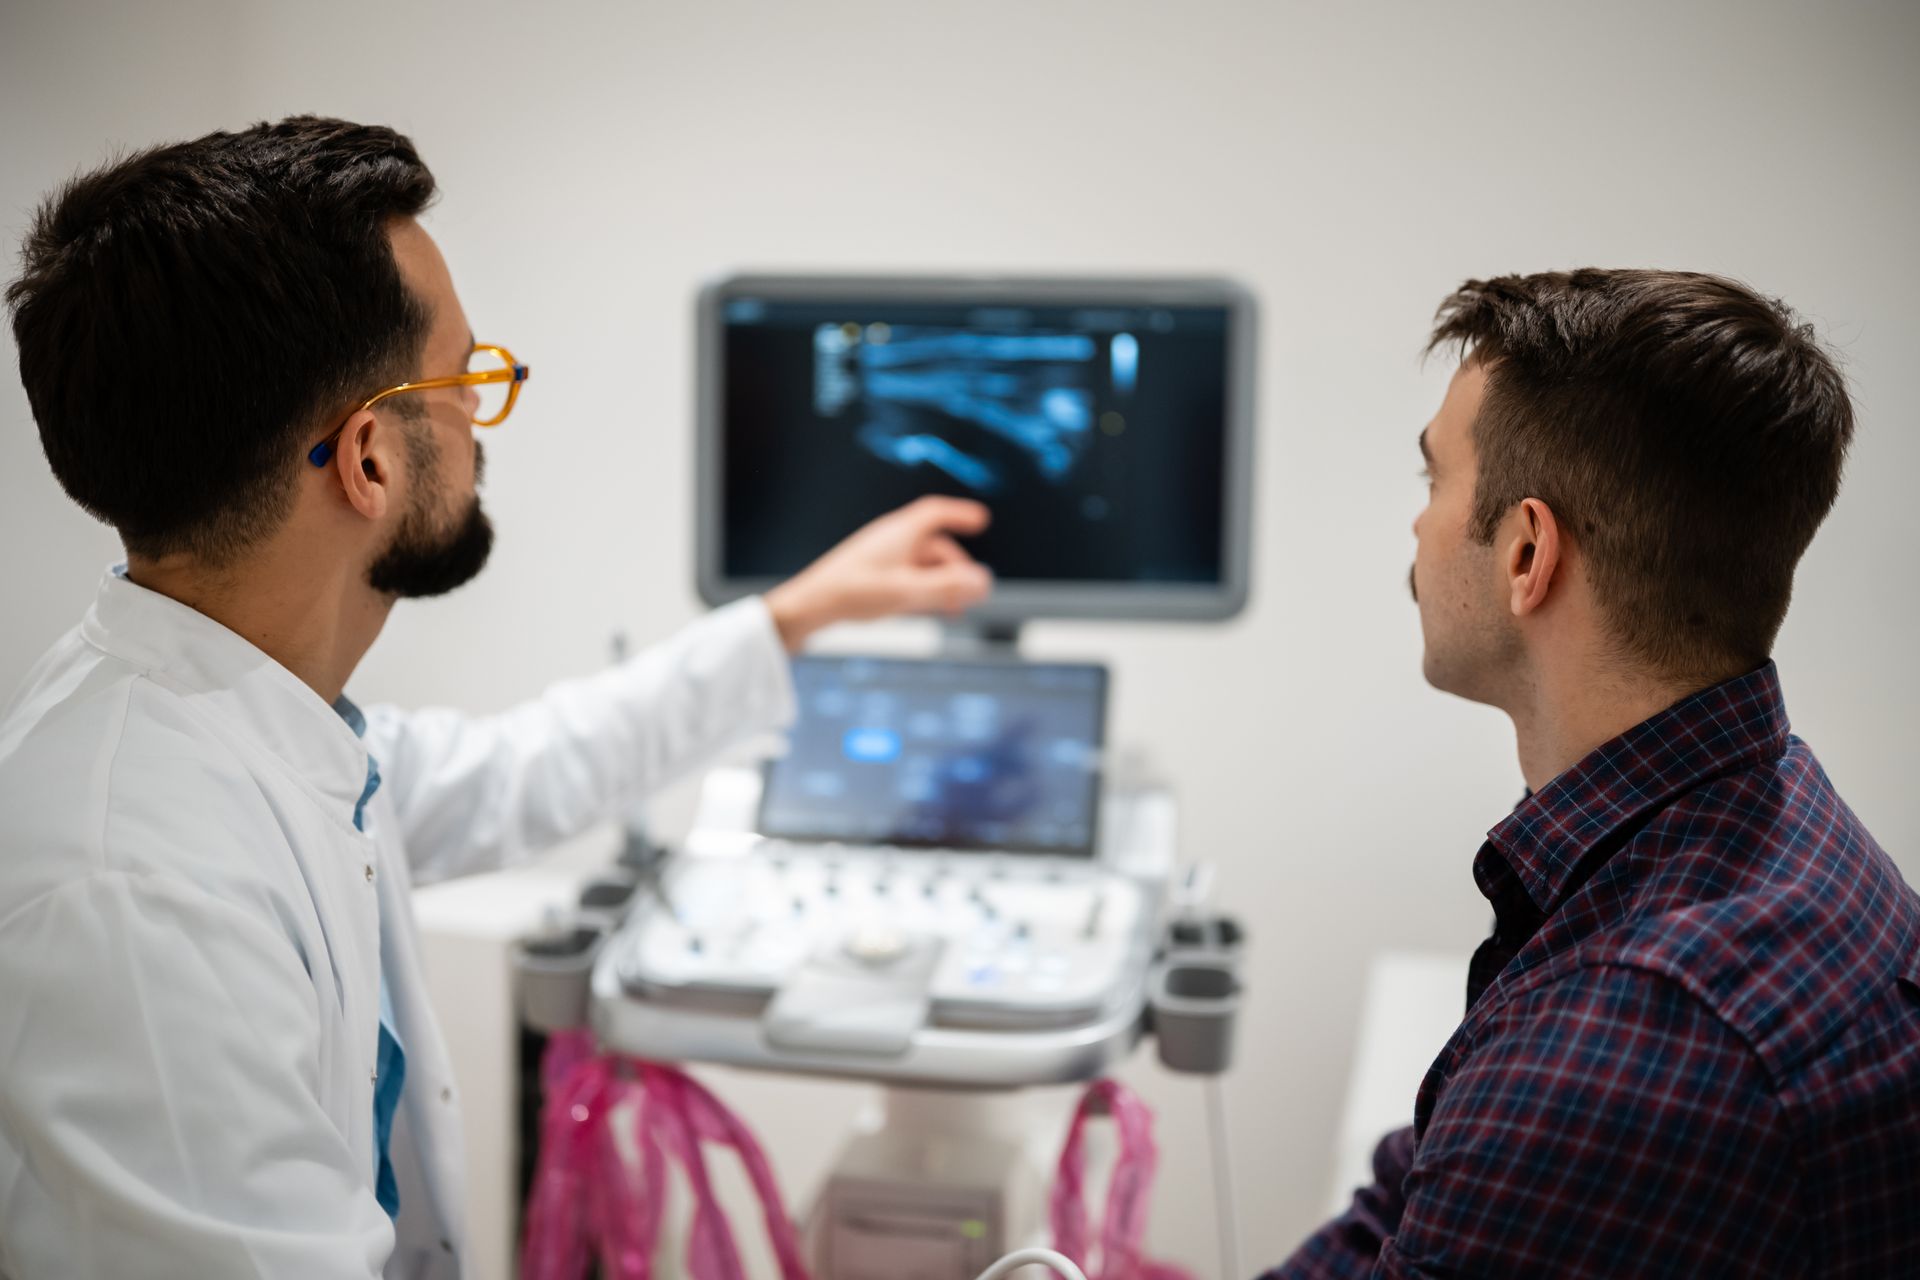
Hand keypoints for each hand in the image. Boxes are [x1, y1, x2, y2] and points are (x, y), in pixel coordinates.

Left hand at [763, 496, 993, 650]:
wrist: (809, 607)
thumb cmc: (852, 593)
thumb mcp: (906, 592)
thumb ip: (947, 588)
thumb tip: (984, 581)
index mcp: (900, 533)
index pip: (936, 512)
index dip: (961, 514)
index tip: (982, 520)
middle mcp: (891, 541)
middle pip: (933, 545)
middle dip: (956, 568)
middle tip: (973, 592)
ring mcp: (880, 558)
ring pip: (921, 565)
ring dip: (941, 583)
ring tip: (953, 608)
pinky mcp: (870, 576)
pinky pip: (906, 577)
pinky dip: (923, 590)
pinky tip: (927, 610)